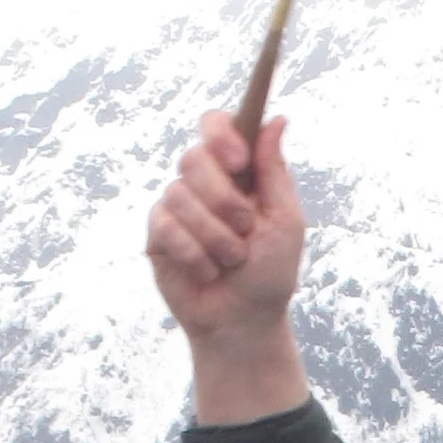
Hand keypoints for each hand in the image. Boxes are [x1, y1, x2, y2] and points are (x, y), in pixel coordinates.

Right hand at [144, 112, 311, 421]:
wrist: (244, 323)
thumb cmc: (270, 274)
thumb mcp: (284, 222)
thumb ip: (275, 172)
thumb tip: (278, 119)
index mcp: (237, 172)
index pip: (217, 125)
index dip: (221, 134)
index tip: (238, 161)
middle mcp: (204, 183)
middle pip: (194, 157)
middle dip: (223, 198)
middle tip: (245, 228)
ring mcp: (177, 206)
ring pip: (180, 195)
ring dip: (214, 236)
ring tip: (231, 261)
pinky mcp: (158, 234)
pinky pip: (166, 226)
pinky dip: (195, 253)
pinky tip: (207, 271)